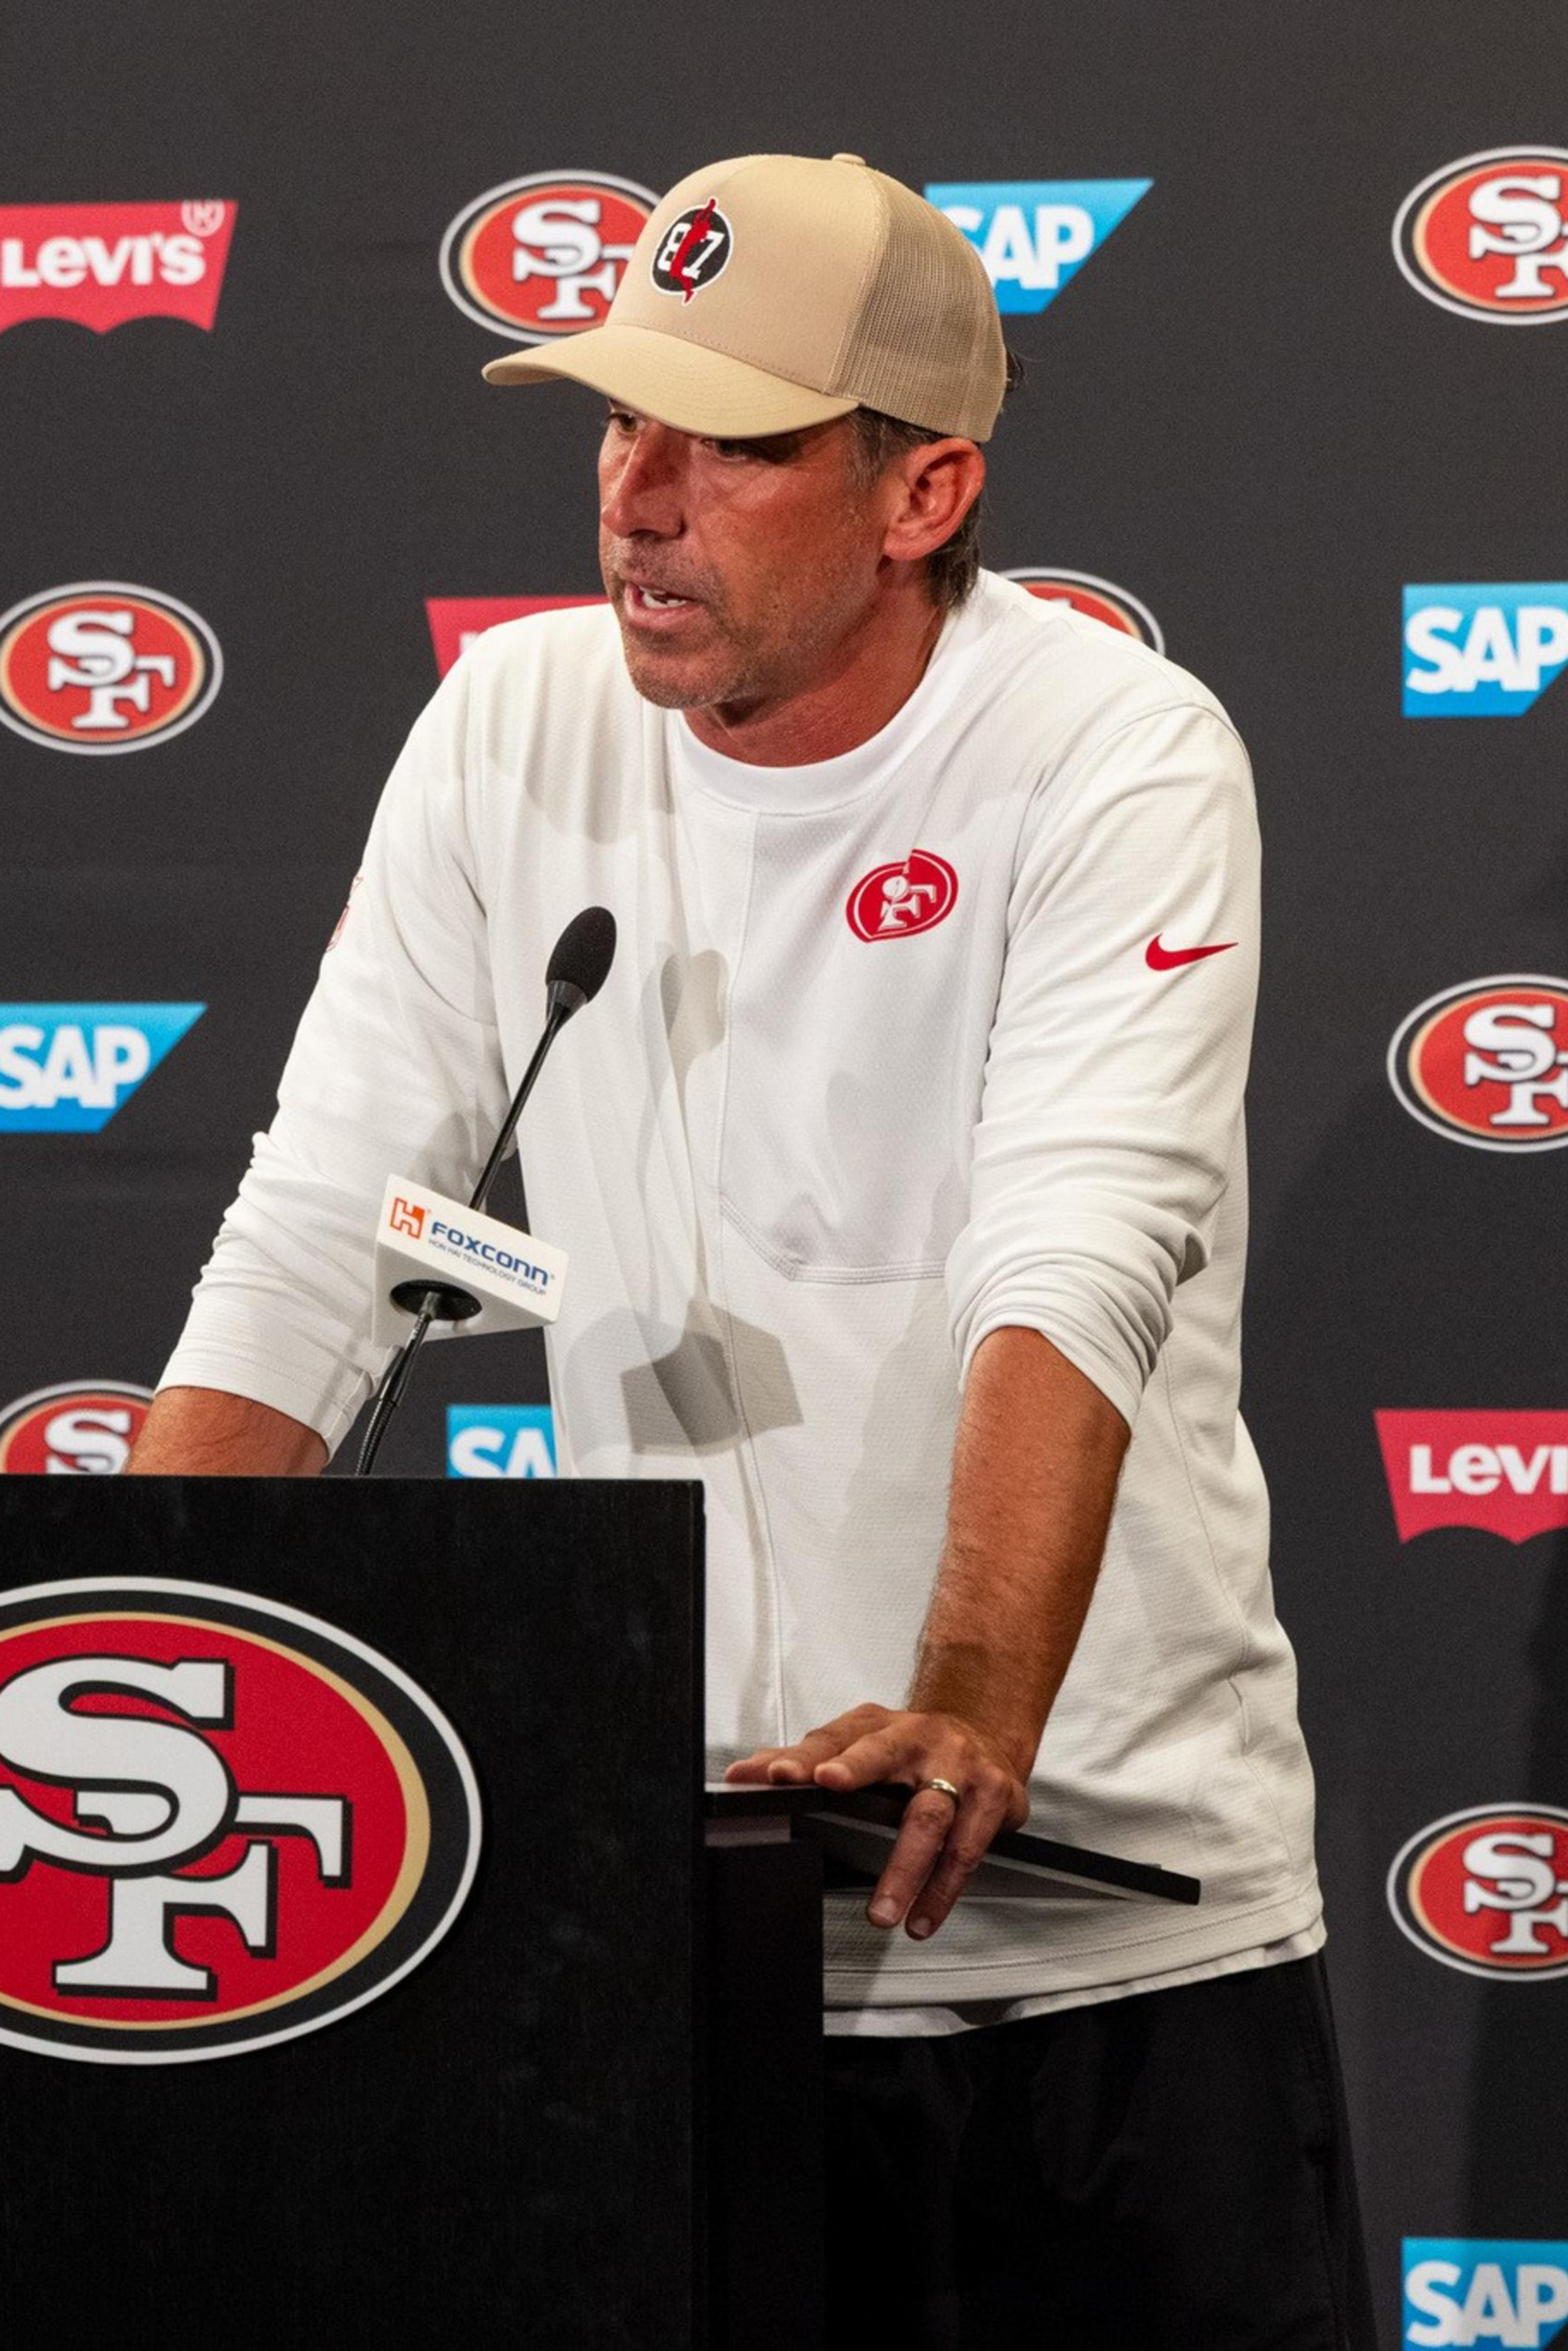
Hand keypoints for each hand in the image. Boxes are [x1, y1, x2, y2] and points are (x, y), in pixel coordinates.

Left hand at [724, 1702, 1030, 1940]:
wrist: (986, 1733)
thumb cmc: (913, 1746)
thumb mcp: (859, 1742)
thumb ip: (802, 1760)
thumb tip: (744, 1774)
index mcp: (881, 1726)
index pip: (833, 1738)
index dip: (805, 1756)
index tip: (779, 1774)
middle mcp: (921, 1739)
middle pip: (885, 1754)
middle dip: (855, 1772)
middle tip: (825, 1788)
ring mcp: (961, 1767)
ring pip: (931, 1816)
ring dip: (906, 1869)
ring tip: (882, 1912)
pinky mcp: (995, 1797)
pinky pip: (967, 1850)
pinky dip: (943, 1889)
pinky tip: (923, 1917)